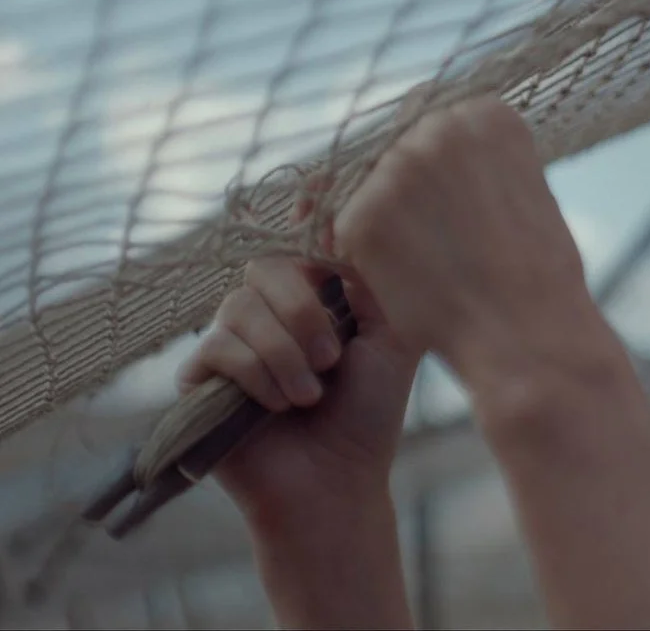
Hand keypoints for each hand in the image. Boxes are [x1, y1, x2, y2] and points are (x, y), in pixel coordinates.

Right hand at [177, 234, 421, 528]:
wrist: (337, 482)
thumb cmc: (369, 415)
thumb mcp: (392, 341)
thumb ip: (373, 283)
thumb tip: (342, 225)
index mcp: (312, 299)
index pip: (297, 246)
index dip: (304, 229)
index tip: (320, 233)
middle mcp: (268, 314)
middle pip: (265, 268)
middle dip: (304, 311)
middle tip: (333, 358)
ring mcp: (231, 343)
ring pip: (239, 307)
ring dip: (284, 352)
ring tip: (310, 396)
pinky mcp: (200, 379)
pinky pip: (215, 347)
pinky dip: (255, 373)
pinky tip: (279, 406)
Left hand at [331, 91, 618, 393]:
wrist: (529, 335)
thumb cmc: (538, 277)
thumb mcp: (526, 192)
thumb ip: (479, 164)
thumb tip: (439, 165)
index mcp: (488, 114)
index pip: (430, 115)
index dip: (425, 159)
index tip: (433, 196)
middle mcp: (440, 127)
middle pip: (390, 146)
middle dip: (396, 188)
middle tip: (419, 237)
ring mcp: (397, 169)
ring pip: (362, 187)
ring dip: (376, 221)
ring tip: (415, 265)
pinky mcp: (361, 215)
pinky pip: (343, 229)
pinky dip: (361, 258)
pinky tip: (398, 283)